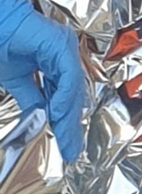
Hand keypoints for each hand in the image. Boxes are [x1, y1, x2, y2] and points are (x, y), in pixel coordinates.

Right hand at [0, 0, 85, 161]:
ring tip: (67, 138)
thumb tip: (41, 116)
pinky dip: (64, 96)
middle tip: (72, 149)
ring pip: (73, 88)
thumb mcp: (16, 79)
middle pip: (73, 95)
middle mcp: (65, 56)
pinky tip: (58, 114)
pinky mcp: (60, 45)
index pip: (66, 97)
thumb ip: (32, 97)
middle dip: (71, 124)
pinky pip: (67, 76)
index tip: (67, 144)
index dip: (65, 121)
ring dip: (69, 115)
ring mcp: (65, 49)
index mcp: (57, 62)